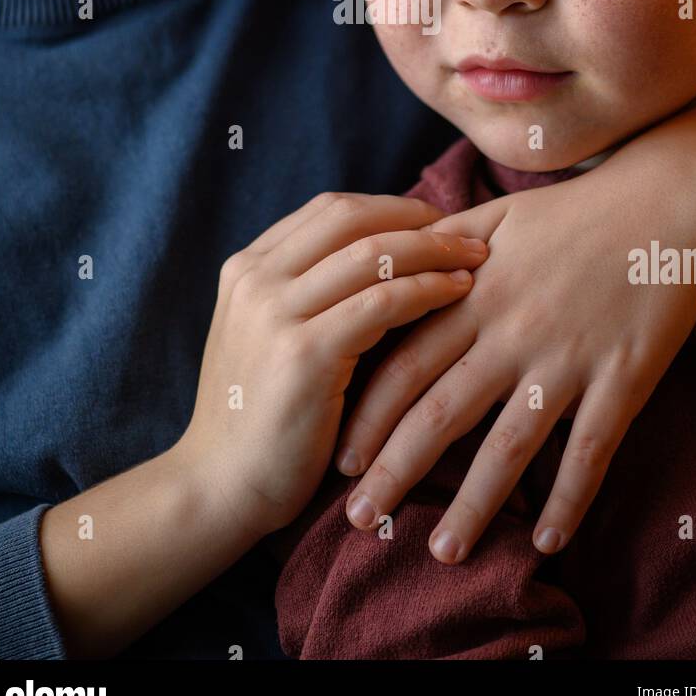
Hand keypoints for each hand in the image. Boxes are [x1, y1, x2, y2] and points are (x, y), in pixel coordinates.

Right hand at [176, 192, 487, 541]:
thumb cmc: (259, 417)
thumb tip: (382, 256)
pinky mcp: (304, 354)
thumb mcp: (267, 336)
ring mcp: (275, 313)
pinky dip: (427, 290)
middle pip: (352, 218)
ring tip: (477, 258)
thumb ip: (304, 294)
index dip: (390, 208)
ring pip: (372, 254)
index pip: (329, 209)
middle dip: (417, 219)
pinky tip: (459, 294)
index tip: (435, 221)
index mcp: (246, 268)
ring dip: (433, 250)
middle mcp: (256, 279)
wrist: (219, 487)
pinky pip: (382, 303)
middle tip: (468, 232)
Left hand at [332, 111, 695, 562]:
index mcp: (474, 294)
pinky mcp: (622, 379)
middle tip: (360, 520)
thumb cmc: (575, 210)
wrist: (665, 200)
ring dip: (472, 506)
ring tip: (441, 554)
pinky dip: (568, 500)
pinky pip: (590, 452)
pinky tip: (548, 544)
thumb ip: (439, 246)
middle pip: (440, 413)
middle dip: (394, 471)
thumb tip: (387, 268)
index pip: (404, 364)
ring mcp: (567, 359)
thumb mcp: (495, 216)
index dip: (368, 416)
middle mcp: (511, 332)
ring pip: (509, 446)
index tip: (338, 459)